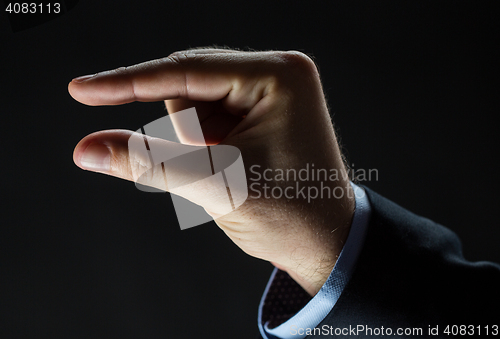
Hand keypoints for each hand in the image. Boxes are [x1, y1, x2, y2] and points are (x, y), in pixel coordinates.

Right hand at [69, 48, 354, 295]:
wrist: (326, 242)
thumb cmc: (289, 215)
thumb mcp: (216, 185)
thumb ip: (148, 162)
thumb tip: (87, 149)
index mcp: (278, 77)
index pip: (185, 71)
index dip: (128, 83)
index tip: (80, 89)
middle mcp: (276, 73)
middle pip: (189, 88)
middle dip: (188, 135)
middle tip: (220, 168)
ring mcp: (269, 91)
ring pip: (194, 105)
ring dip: (197, 144)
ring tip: (233, 170)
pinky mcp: (261, 110)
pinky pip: (208, 119)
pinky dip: (205, 146)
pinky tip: (233, 166)